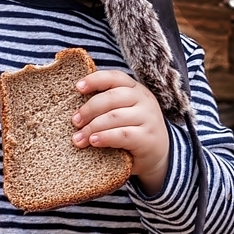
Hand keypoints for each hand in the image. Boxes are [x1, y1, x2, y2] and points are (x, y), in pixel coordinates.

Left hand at [73, 69, 170, 194]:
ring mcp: (148, 118)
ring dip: (92, 127)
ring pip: (115, 116)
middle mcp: (144, 100)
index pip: (115, 77)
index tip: (78, 87)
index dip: (95, 80)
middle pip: (111, 97)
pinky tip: (94, 141)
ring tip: (79, 138)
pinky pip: (123, 135)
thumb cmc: (132, 131)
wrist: (160, 156)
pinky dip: (105, 137)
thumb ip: (106, 106)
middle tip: (75, 122)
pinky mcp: (148, 138)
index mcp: (135, 89)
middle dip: (89, 109)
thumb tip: (73, 107)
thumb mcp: (123, 112)